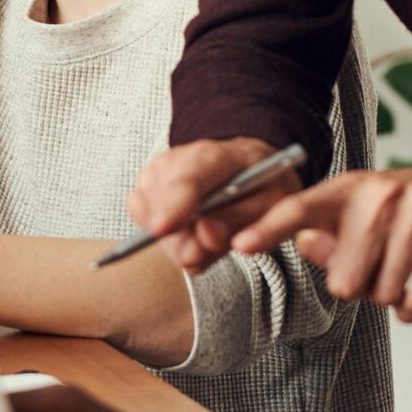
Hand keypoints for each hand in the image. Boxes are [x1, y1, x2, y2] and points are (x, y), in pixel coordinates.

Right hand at [124, 138, 297, 274]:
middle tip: (204, 254)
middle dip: (179, 241)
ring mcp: (156, 172)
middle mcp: (177, 159)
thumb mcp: (269, 204)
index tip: (162, 230)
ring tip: (207, 236)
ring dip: (176, 241)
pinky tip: (189, 234)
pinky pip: (142, 220)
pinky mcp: (144, 186)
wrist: (246, 166)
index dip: (173, 205)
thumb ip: (239, 222)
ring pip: (149, 218)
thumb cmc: (260, 184)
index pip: (188, 180)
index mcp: (216, 157)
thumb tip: (206, 237)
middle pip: (163, 205)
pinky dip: (165, 237)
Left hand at [229, 164, 411, 318]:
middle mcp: (379, 194)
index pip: (298, 210)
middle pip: (345, 281)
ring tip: (398, 267)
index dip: (268, 230)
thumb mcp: (350, 216)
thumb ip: (320, 237)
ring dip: (388, 294)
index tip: (239, 244)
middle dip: (358, 286)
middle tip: (373, 264)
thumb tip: (306, 243)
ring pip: (383, 293)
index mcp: (343, 189)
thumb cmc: (392, 213)